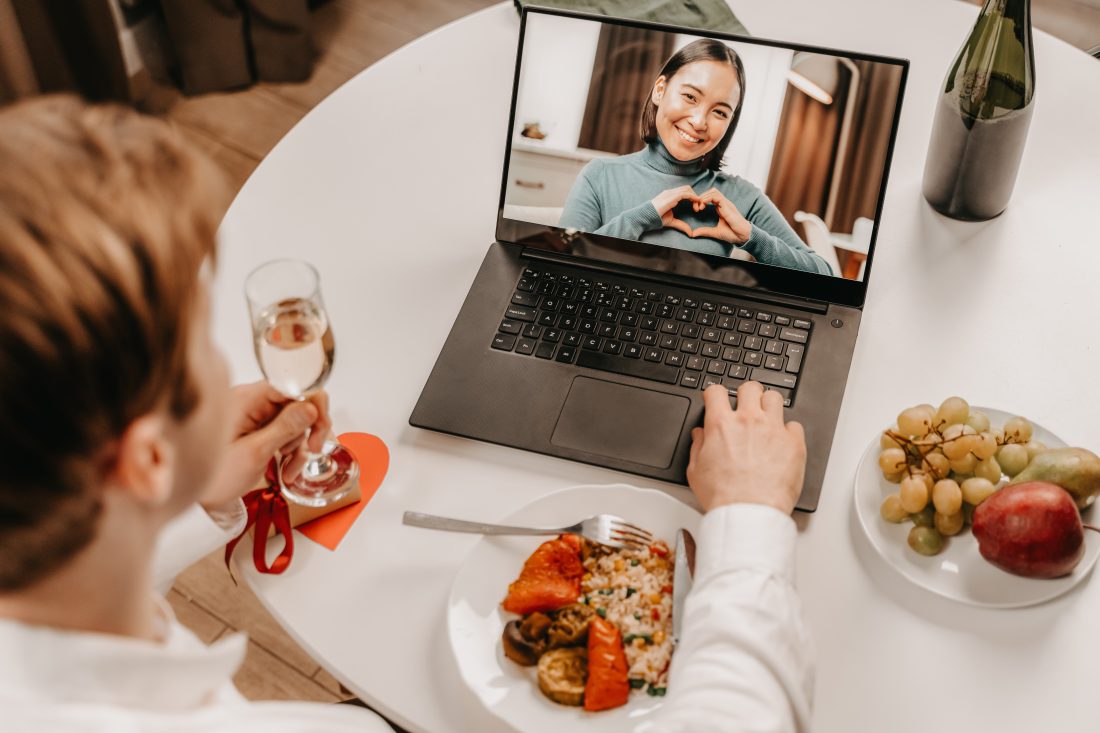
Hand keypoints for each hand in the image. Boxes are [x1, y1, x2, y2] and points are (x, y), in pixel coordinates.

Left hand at [198, 382, 332, 509]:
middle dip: (309, 428)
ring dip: (299, 446)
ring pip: (295, 421)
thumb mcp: (255, 453)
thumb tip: (311, 407)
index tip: (319, 428)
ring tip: (288, 470)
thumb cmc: (217, 476)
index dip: (312, 404)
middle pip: (297, 402)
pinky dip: (290, 450)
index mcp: (247, 399)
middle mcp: (252, 401)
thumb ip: (284, 428)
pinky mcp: (257, 428)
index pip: (292, 385)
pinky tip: (285, 468)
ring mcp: (255, 415)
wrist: (197, 498)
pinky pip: (285, 432)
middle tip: (311, 450)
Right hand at [650, 186, 698, 236]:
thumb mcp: (671, 222)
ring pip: (687, 189)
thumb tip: (691, 233)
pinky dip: (692, 197)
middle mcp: (671, 192)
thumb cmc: (656, 218)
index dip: (693, 198)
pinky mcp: (670, 197)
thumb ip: (681, 225)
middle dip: (695, 196)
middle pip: (687, 188)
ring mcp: (670, 193)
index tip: (696, 208)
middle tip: (698, 208)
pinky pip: (684, 194)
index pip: (685, 191)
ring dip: (695, 197)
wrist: (645, 217)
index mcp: (670, 196)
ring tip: (697, 208)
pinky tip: (696, 202)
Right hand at [686, 382, 805, 514]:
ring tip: (766, 421)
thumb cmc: (724, 497)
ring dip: (769, 407)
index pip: (716, 391)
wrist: (749, 513)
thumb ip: (697, 446)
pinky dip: (788, 432)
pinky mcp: (794, 443)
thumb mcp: (696, 471)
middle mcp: (749, 420)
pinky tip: (781, 444)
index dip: (716, 395)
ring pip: (775, 398)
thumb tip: (700, 435)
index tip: (718, 401)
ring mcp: (774, 429)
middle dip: (746, 395)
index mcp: (721, 425)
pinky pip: (794, 425)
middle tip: (746, 408)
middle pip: (750, 387)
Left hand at [690, 188, 751, 243]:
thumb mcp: (715, 232)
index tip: (696, 210)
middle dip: (701, 197)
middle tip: (696, 208)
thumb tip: (693, 233)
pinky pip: (716, 197)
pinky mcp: (727, 206)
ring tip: (699, 207)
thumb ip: (705, 231)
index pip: (710, 197)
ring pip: (713, 191)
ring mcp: (726, 204)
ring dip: (703, 197)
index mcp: (721, 208)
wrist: (743, 236)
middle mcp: (724, 204)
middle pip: (711, 192)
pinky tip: (703, 206)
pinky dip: (707, 199)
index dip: (702, 200)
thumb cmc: (733, 234)